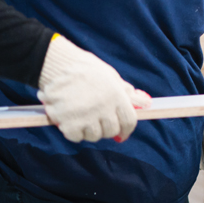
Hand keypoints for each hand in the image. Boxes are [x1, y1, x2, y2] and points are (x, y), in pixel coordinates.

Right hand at [37, 35, 151, 142]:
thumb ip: (126, 92)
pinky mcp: (69, 124)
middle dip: (105, 128)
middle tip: (95, 119)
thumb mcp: (110, 76)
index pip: (129, 121)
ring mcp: (87, 117)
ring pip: (94, 136)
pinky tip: (69, 119)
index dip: (126, 130)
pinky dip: (73, 131)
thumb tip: (146, 103)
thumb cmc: (86, 70)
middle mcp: (104, 108)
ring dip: (88, 130)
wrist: (57, 65)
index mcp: (117, 96)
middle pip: (111, 131)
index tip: (121, 134)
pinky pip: (76, 137)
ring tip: (81, 115)